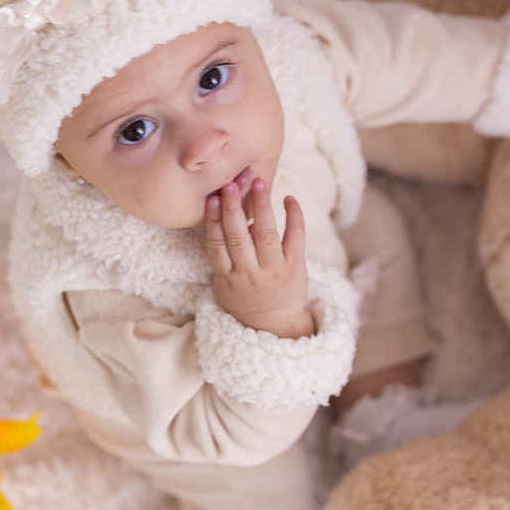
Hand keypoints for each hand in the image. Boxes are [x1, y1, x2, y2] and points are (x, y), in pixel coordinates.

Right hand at [205, 179, 314, 338]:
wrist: (275, 325)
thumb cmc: (245, 299)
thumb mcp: (224, 285)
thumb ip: (223, 257)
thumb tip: (229, 221)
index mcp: (228, 277)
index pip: (217, 246)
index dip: (214, 221)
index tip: (213, 198)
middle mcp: (250, 274)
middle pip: (238, 238)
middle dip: (233, 209)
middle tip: (230, 184)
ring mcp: (274, 270)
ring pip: (266, 235)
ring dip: (261, 207)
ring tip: (257, 183)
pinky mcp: (295, 267)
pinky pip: (296, 237)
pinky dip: (294, 216)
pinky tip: (289, 198)